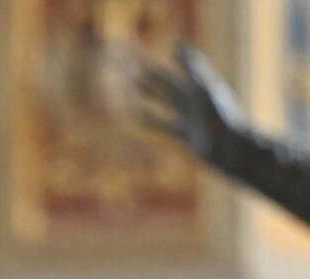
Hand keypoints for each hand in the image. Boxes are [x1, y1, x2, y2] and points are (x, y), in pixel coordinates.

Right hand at [139, 44, 246, 165]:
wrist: (229, 146)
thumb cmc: (220, 116)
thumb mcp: (205, 88)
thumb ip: (193, 67)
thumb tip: (178, 44)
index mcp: (199, 86)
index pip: (181, 70)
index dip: (171, 62)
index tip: (160, 52)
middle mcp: (193, 100)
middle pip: (170, 85)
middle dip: (155, 78)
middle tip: (139, 68)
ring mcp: (188, 116)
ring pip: (165, 102)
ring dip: (151, 95)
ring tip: (136, 88)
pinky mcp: (184, 133)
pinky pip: (162, 124)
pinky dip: (149, 119)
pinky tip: (138, 116)